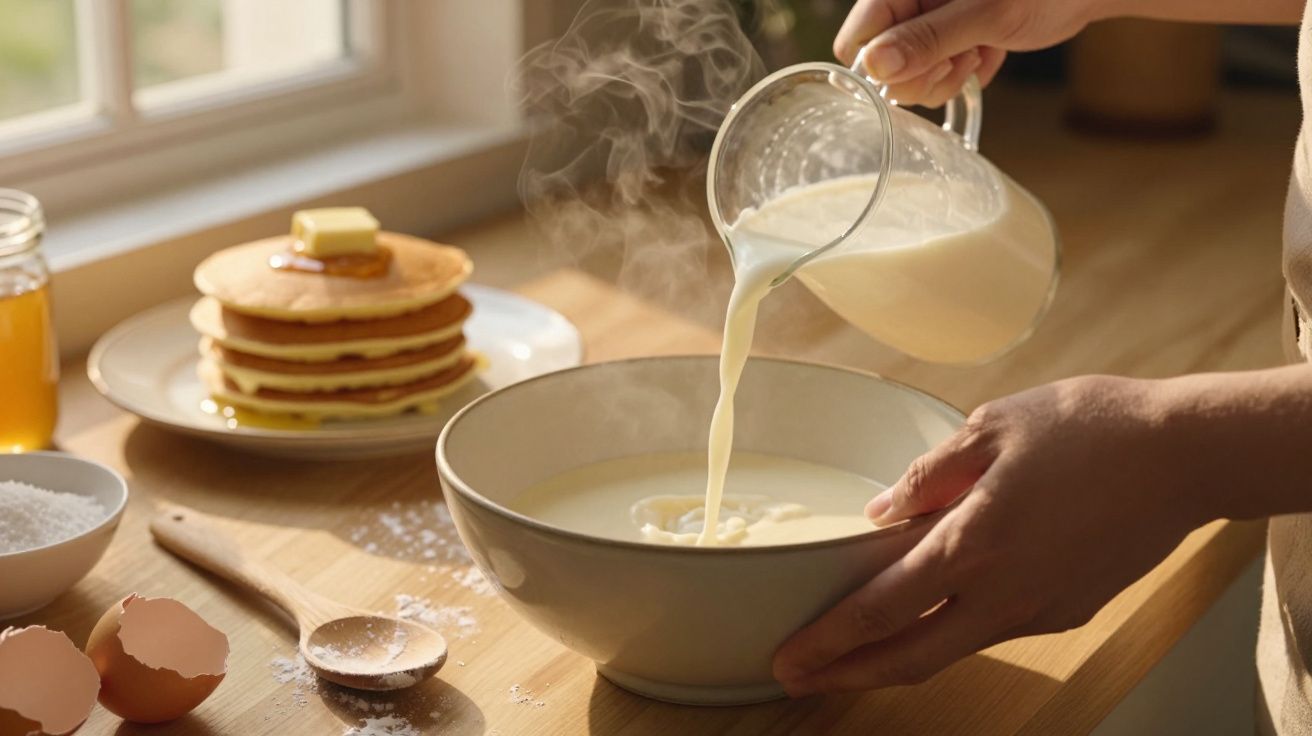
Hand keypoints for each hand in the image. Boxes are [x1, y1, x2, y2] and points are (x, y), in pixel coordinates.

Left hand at [773, 375, 1212, 694]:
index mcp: (973, 543)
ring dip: (897, 655)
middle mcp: (1003, 593)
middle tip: (797, 677)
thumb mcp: (991, 426)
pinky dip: (951, 629)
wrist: (1187, 456)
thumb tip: (879, 512)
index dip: (827, 641)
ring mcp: (1039, 610)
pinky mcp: (1069, 610)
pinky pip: (994, 628)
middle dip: (846, 674)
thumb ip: (928, 476)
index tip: (787, 657)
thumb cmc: (1089, 428)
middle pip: (909, 657)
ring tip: (853, 646)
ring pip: (952, 648)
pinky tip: (935, 611)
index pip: (879, 609)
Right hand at [834, 0, 1103, 105]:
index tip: (925, 65)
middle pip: (881, 65)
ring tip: (978, 54)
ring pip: (907, 76)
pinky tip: (987, 54)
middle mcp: (910, 3)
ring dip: (943, 77)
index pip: (858, 37)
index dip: (882, 65)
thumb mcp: (985, 14)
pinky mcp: (948, 39)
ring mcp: (928, 22)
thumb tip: (876, 67)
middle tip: (958, 61)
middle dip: (920, 74)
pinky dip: (961, 74)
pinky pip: (935, 75)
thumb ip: (927, 39)